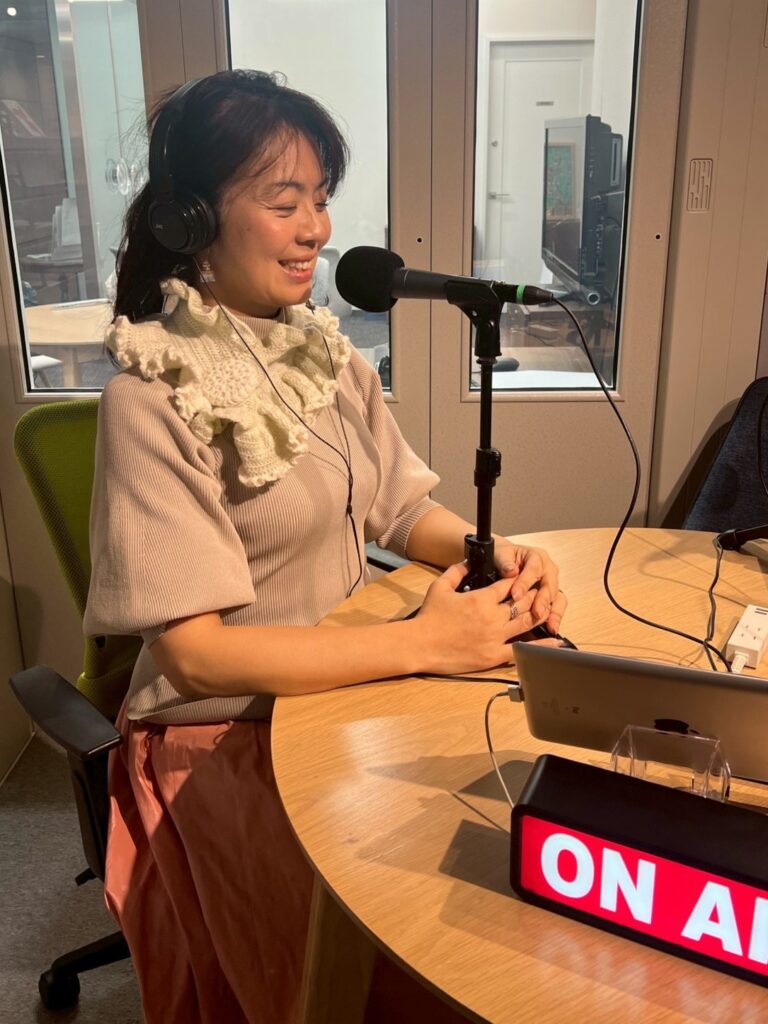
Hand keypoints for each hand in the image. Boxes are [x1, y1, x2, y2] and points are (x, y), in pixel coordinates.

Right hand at [414, 562, 547, 674]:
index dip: (521, 580)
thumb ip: (457, 570)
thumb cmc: (428, 618)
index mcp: (481, 598)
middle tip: (542, 592)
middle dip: (535, 594)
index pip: (510, 584)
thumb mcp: (440, 587)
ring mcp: (495, 637)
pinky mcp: (494, 655)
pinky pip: (522, 650)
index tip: (526, 578)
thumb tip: (469, 561)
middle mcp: (492, 617)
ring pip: (527, 622)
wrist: (419, 644)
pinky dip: (540, 646)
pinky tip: (554, 641)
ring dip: (540, 614)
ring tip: (548, 609)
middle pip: (524, 601)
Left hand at [493, 539, 566, 635]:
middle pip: (550, 585)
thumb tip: (511, 571)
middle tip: (537, 613)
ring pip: (558, 597)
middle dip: (544, 600)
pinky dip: (555, 617)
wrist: (505, 562)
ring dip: (555, 612)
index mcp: (537, 556)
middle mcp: (548, 569)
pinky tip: (551, 628)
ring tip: (551, 626)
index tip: (516, 595)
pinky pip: (556, 606)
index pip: (533, 569)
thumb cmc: (503, 557)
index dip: (525, 583)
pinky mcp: (551, 596)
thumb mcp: (500, 555)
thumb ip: (504, 562)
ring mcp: (551, 583)